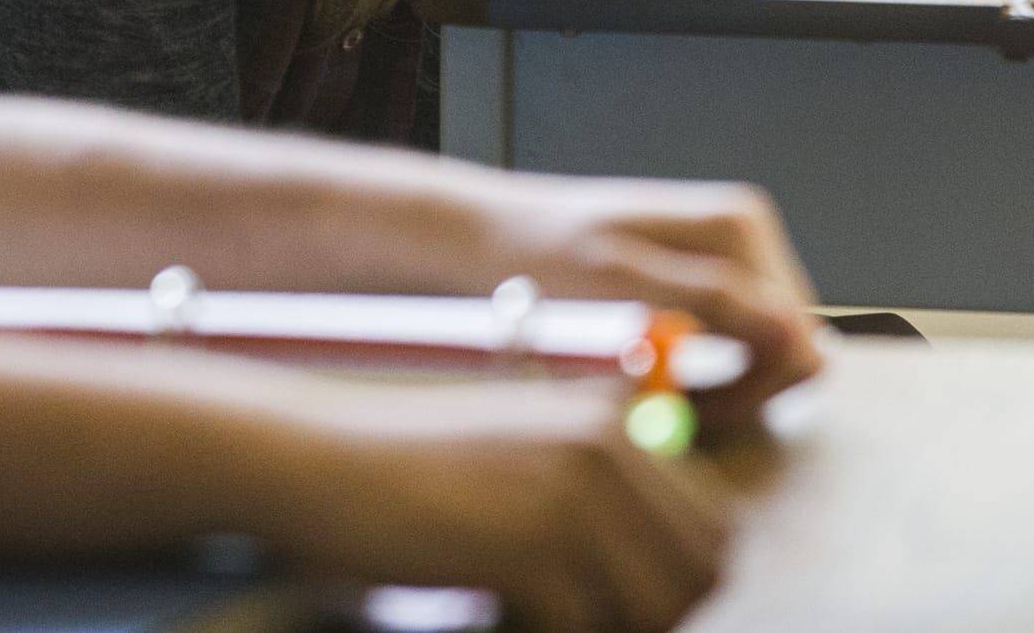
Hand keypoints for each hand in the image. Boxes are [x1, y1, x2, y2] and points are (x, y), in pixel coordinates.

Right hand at [275, 378, 731, 632]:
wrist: (320, 459)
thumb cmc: (414, 472)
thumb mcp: (525, 457)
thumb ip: (603, 498)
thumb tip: (677, 582)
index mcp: (616, 421)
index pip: (713, 528)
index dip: (685, 588)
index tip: (633, 610)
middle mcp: (609, 445)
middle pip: (702, 571)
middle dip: (659, 618)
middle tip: (585, 621)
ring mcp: (574, 492)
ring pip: (657, 607)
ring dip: (612, 629)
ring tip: (547, 618)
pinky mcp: (534, 544)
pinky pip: (583, 629)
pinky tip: (501, 619)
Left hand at [466, 175, 822, 425]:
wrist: (499, 237)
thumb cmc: (545, 259)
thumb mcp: (621, 285)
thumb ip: (712, 303)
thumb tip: (793, 333)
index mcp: (738, 228)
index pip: (797, 341)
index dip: (751, 392)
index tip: (687, 410)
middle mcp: (749, 231)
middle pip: (794, 345)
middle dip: (744, 388)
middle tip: (671, 406)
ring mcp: (737, 250)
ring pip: (774, 347)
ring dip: (730, 381)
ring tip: (660, 387)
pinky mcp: (719, 271)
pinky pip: (747, 336)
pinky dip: (716, 366)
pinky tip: (664, 369)